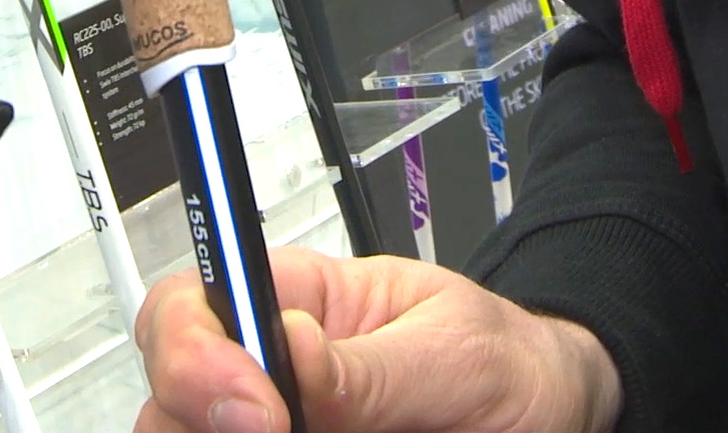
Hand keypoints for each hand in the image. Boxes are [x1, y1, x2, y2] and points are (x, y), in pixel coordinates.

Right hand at [133, 245, 621, 432]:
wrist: (559, 418)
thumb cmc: (509, 369)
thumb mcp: (456, 353)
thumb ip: (368, 365)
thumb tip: (285, 348)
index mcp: (294, 309)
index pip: (190, 306)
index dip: (192, 353)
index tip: (254, 408)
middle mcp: (270, 381)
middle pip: (168, 404)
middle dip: (200, 423)